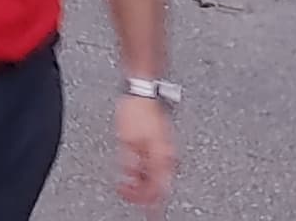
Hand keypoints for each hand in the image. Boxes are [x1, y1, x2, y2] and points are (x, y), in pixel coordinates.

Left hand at [116, 93, 176, 208]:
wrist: (143, 92)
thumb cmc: (137, 111)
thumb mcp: (127, 142)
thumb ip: (131, 165)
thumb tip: (130, 182)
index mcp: (163, 157)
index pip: (158, 190)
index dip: (145, 202)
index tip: (134, 203)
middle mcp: (169, 155)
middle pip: (160, 185)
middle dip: (142, 192)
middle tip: (126, 192)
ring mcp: (166, 148)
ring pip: (158, 175)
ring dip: (143, 182)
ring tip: (127, 182)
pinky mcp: (162, 142)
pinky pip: (157, 164)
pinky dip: (146, 171)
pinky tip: (136, 169)